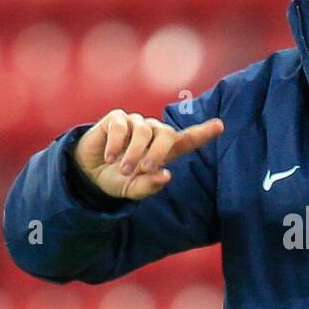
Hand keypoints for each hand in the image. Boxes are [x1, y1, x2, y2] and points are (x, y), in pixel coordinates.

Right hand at [73, 110, 224, 200]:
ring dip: (134, 152)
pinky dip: (117, 144)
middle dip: (159, 152)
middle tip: (147, 168)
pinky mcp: (117, 119)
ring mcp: (135, 124)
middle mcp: (153, 133)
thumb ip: (148, 185)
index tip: (220, 125)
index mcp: (164, 151)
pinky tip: (110, 158)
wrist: (88, 174)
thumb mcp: (132, 189)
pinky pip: (121, 126)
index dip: (204, 132)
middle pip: (166, 134)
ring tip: (124, 169)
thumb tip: (165, 175)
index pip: (187, 139)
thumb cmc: (117, 180)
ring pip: (143, 132)